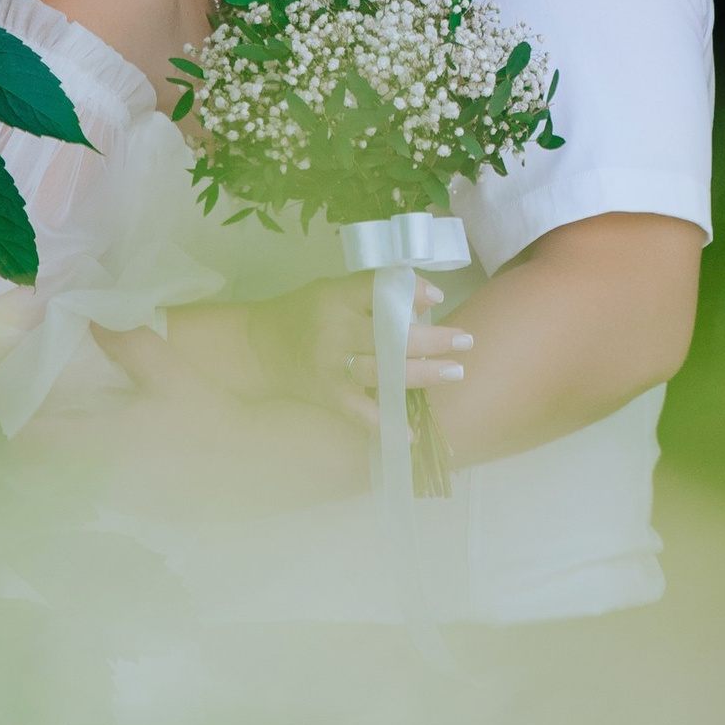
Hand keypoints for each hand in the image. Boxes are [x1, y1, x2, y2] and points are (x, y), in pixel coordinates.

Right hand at [247, 275, 472, 420]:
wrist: (259, 348)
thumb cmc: (304, 313)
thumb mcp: (332, 290)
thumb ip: (371, 294)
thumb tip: (425, 301)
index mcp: (336, 298)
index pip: (378, 291)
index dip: (411, 292)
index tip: (439, 297)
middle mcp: (335, 331)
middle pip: (391, 336)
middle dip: (433, 339)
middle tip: (465, 340)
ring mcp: (332, 367)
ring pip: (385, 372)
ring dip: (423, 373)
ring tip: (454, 371)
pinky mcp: (328, 395)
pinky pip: (361, 412)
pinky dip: (386, 423)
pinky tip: (412, 433)